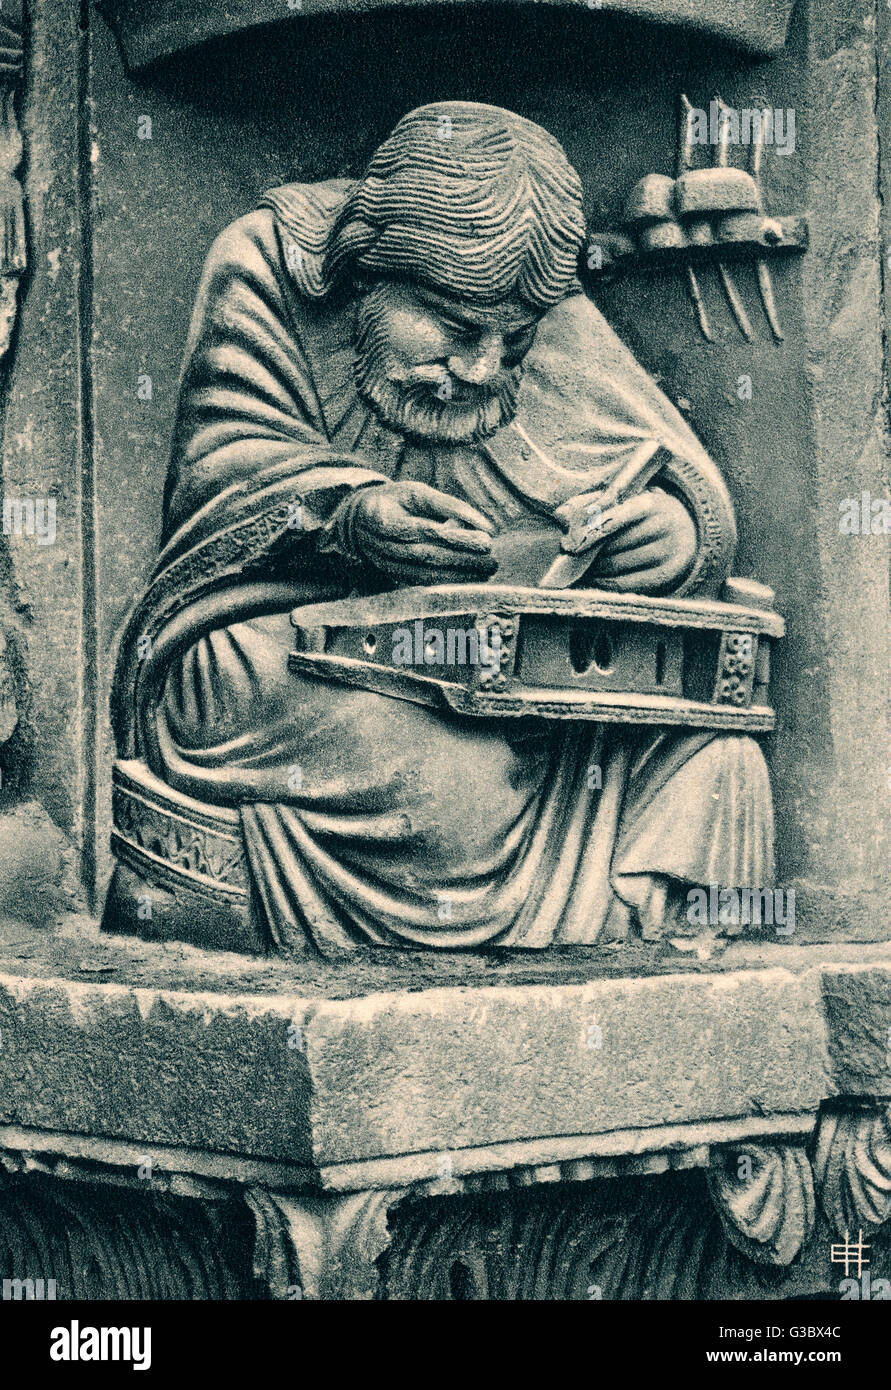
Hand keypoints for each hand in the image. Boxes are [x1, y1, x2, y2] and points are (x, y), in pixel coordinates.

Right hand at [345, 481, 497, 584]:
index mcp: (386, 520)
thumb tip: (483, 524)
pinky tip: (469, 580)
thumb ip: (448, 505)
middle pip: (428, 555)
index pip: (427, 531)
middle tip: (493, 559)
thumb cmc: (394, 501)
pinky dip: (448, 583)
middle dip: (464, 559)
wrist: (360, 521)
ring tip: (486, 571)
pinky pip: (423, 584)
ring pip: (426, 574)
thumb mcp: (416, 491)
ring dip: (460, 575)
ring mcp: (387, 565)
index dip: (458, 536)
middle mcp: (384, 546)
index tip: (487, 538)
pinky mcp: (395, 577)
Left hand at [556, 487, 696, 592]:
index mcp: (652, 504)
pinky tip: (596, 578)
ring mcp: (667, 553)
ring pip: (617, 565)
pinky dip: (606, 582)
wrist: (688, 532)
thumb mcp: (632, 501)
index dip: (592, 530)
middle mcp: (663, 528)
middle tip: (573, 554)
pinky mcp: (666, 576)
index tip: (570, 543)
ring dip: (596, 568)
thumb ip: (598, 505)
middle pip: (613, 545)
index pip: (617, 517)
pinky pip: (626, 584)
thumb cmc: (647, 515)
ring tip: (584, 566)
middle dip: (590, 551)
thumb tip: (561, 514)